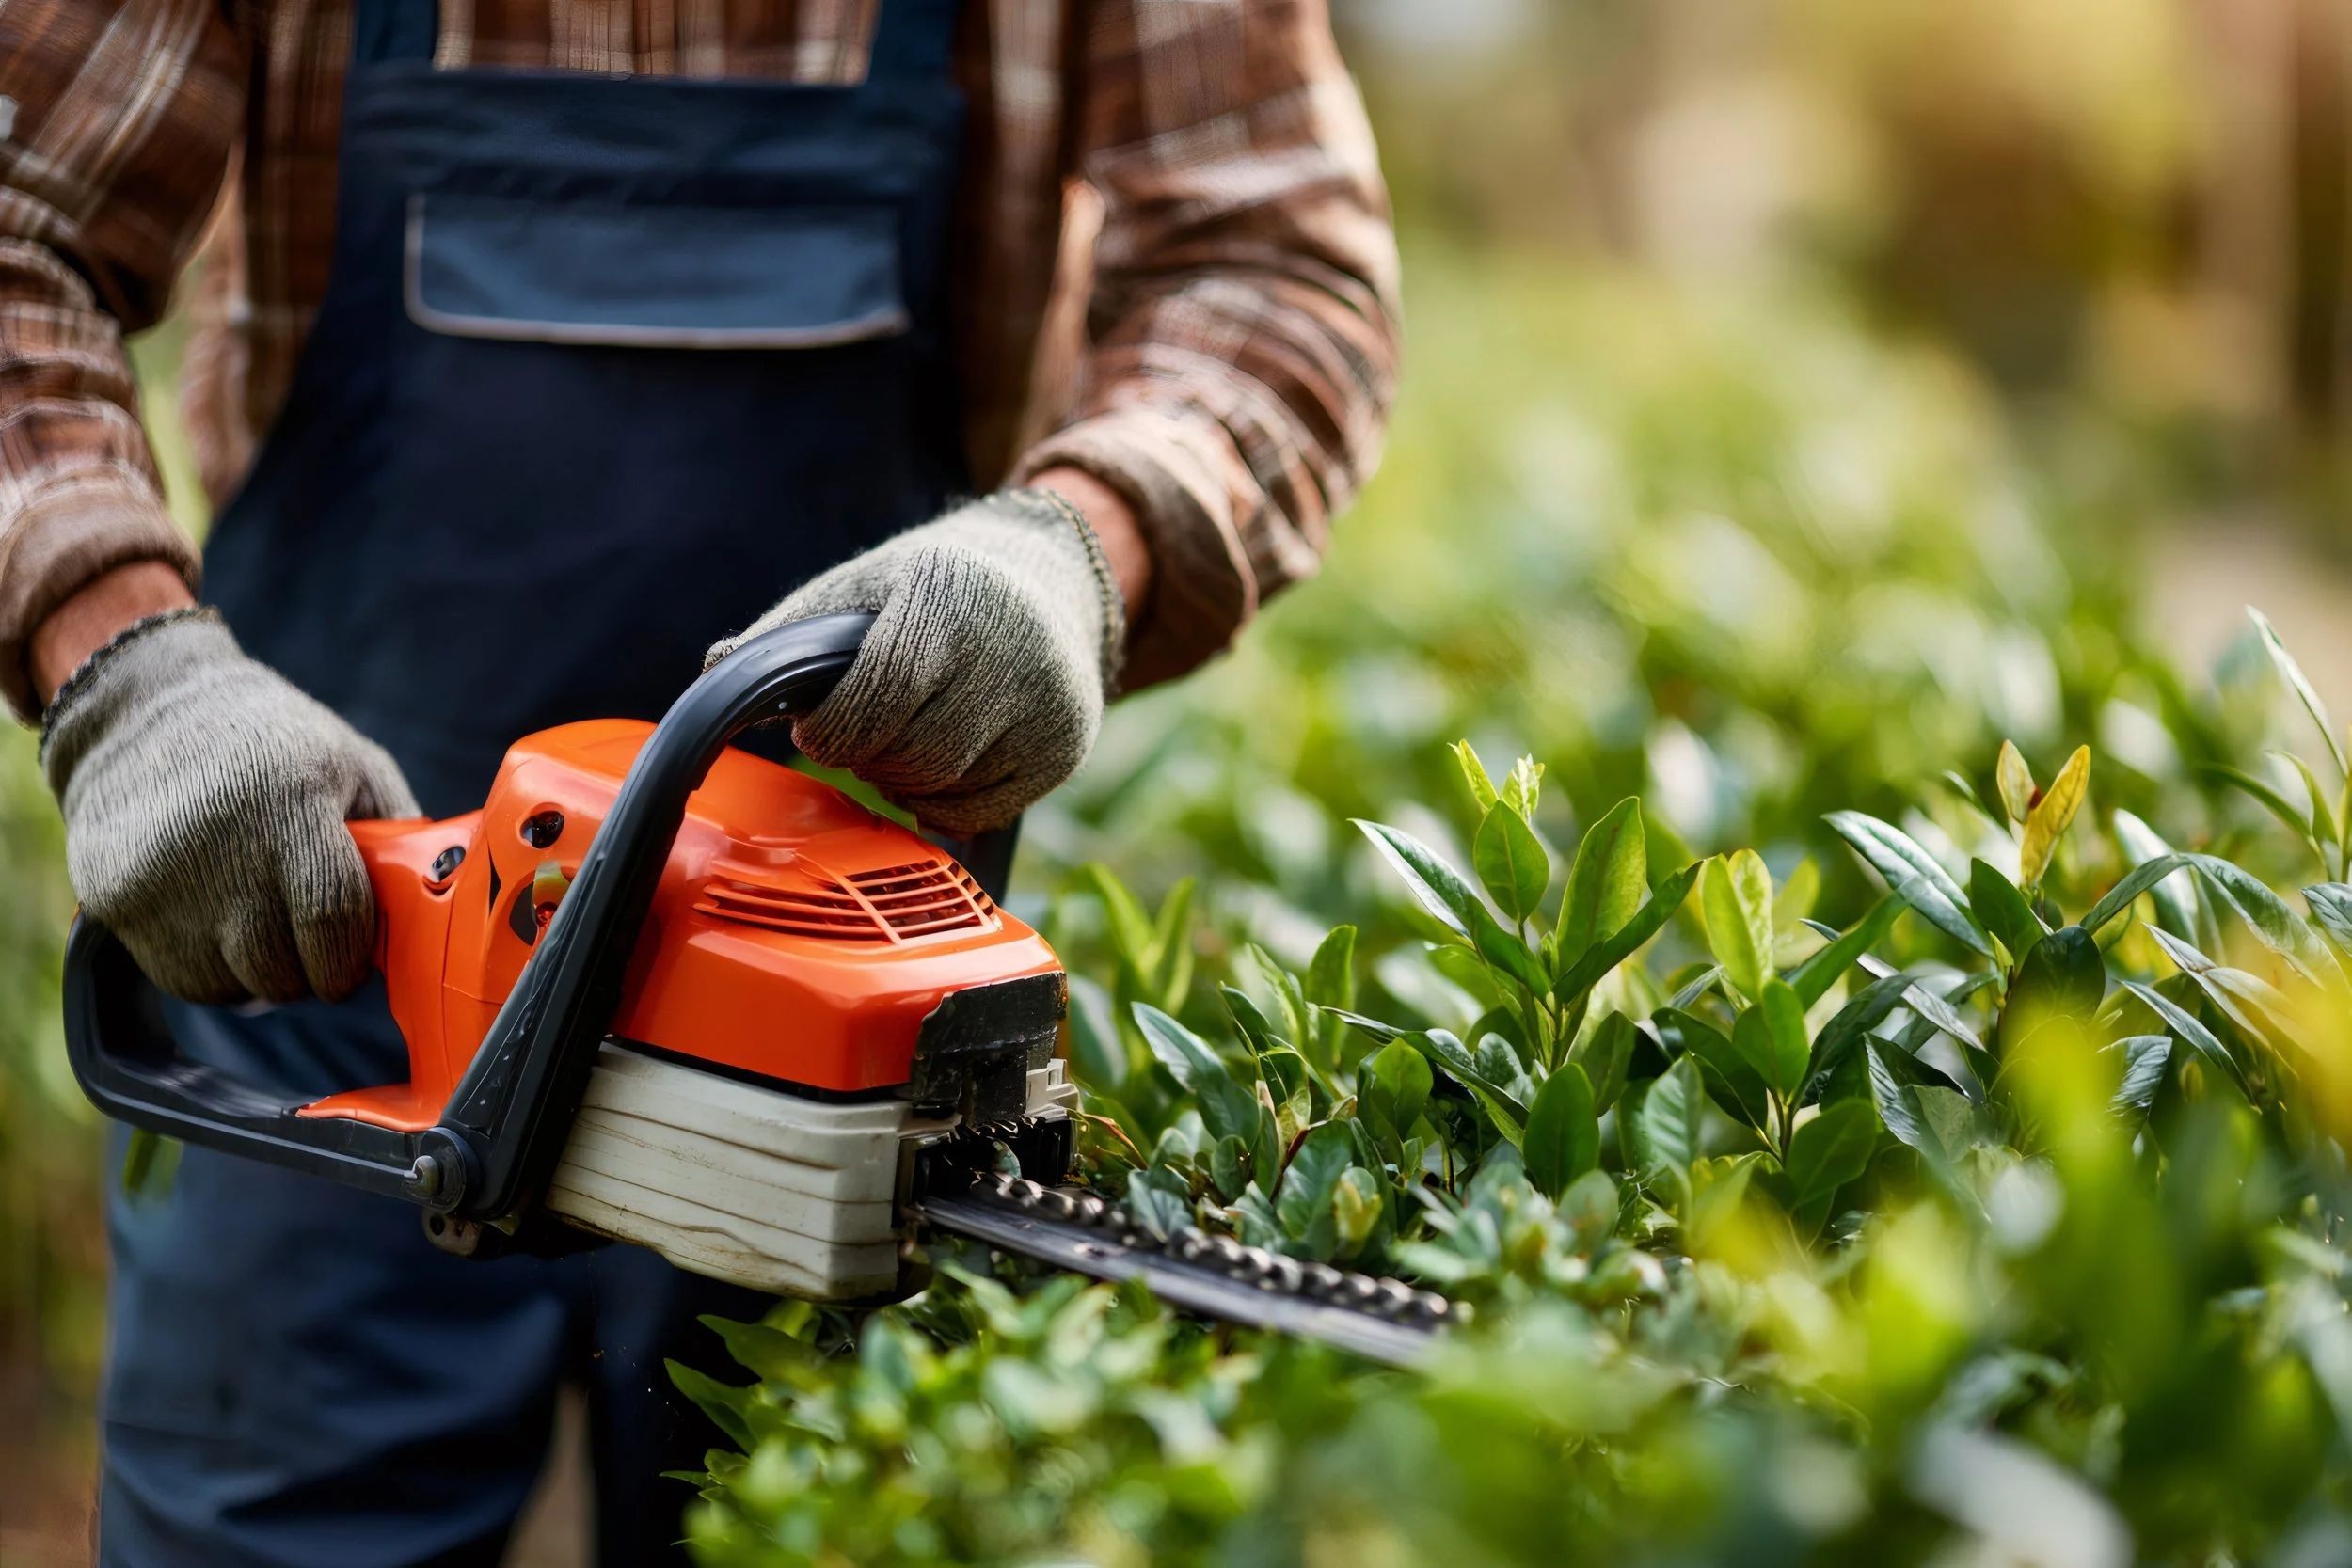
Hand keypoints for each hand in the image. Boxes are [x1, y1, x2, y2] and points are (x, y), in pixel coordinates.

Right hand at [42, 610, 419, 1003]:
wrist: (143, 711)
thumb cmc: (271, 743)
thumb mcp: (354, 766)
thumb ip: (401, 839)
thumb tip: (439, 914)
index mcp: (288, 805)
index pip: (331, 921)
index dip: (351, 960)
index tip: (355, 962)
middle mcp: (218, 848)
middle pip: (280, 971)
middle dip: (310, 973)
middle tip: (313, 941)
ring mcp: (158, 881)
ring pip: (229, 988)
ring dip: (257, 974)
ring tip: (260, 917)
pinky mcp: (112, 902)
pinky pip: (178, 980)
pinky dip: (209, 969)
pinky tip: (214, 918)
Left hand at [707, 489, 1126, 836]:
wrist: (1051, 577)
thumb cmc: (933, 586)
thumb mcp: (861, 585)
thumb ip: (789, 632)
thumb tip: (715, 672)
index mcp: (947, 594)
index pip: (878, 695)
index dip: (835, 730)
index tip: (819, 730)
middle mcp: (1009, 648)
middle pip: (909, 754)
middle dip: (868, 757)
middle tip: (862, 736)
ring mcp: (1046, 703)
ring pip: (943, 789)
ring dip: (903, 782)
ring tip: (904, 741)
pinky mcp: (1067, 747)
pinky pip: (982, 812)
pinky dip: (945, 801)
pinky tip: (942, 762)